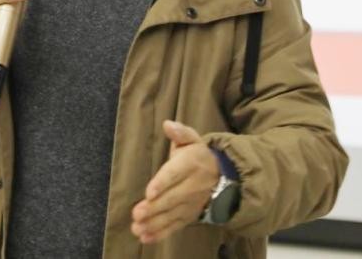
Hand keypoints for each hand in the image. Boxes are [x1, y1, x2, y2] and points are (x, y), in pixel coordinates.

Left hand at [131, 120, 219, 244]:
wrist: (224, 175)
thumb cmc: (198, 155)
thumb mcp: (192, 139)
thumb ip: (180, 132)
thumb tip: (168, 124)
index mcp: (191, 163)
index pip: (175, 174)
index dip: (162, 183)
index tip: (149, 192)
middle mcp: (193, 185)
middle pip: (172, 198)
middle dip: (155, 208)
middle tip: (137, 214)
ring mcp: (192, 203)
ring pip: (173, 215)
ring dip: (155, 223)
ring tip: (138, 228)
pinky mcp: (191, 216)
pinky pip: (176, 226)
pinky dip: (161, 233)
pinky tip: (145, 238)